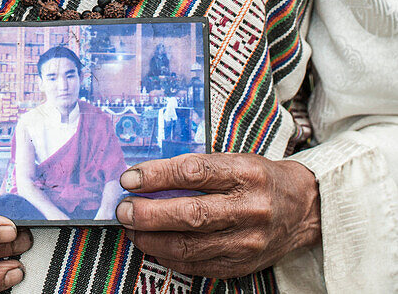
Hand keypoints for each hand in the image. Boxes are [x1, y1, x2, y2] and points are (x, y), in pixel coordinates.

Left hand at [115, 153, 320, 277]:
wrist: (302, 209)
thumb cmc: (259, 178)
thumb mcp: (235, 160)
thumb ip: (198, 169)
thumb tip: (148, 176)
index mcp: (245, 173)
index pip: (194, 172)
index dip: (157, 176)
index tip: (130, 178)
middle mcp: (248, 208)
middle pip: (191, 214)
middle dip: (149, 213)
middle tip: (123, 209)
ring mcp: (247, 241)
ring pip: (191, 246)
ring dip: (153, 239)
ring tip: (132, 229)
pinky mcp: (242, 264)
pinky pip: (199, 265)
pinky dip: (170, 257)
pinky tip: (154, 246)